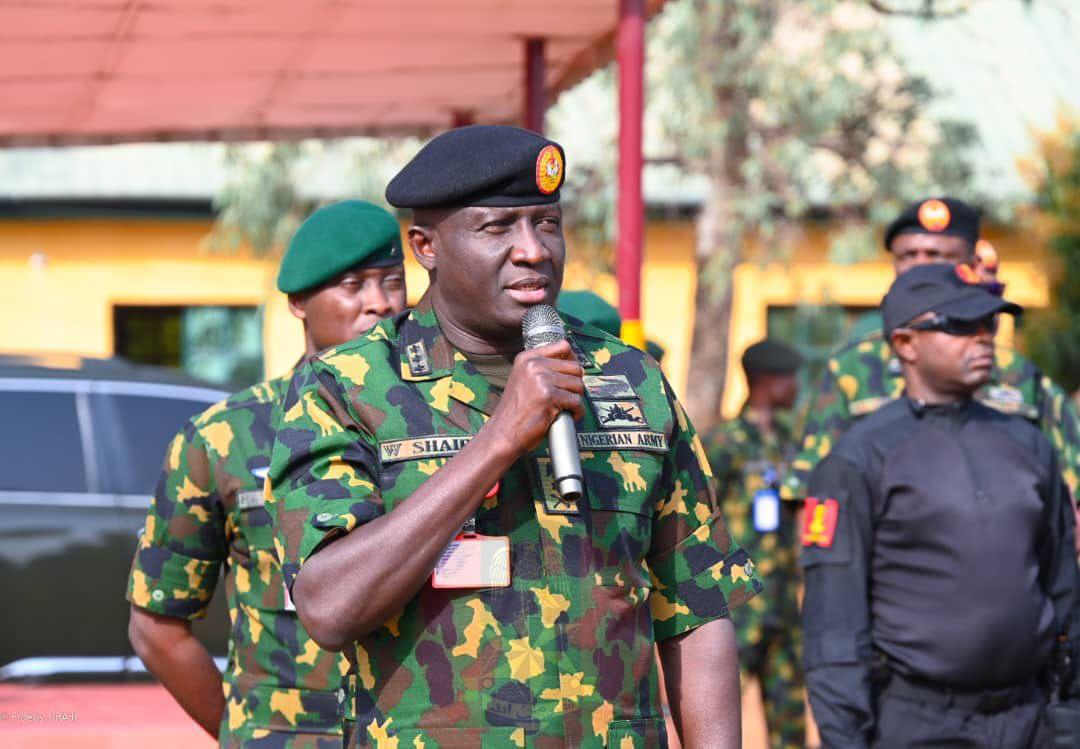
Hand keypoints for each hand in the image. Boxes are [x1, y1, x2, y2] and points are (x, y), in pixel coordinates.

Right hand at [487, 340, 584, 456]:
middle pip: (575, 367)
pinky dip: (576, 412)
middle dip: (575, 384)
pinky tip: (566, 416)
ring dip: (576, 399)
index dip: (572, 360)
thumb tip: (573, 364)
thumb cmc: (515, 411)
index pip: (563, 346)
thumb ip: (541, 369)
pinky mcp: (549, 397)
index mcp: (527, 358)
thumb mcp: (523, 379)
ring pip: (578, 385)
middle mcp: (534, 365)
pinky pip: (577, 402)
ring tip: (564, 408)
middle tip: (566, 397)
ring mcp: (541, 380)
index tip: (571, 374)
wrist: (503, 433)